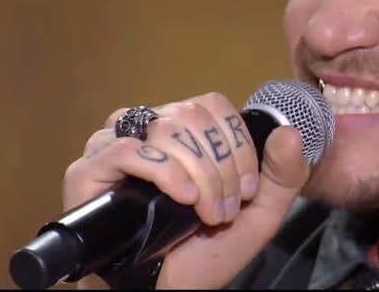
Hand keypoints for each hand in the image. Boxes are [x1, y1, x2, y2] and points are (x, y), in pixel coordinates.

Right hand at [62, 92, 310, 288]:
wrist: (161, 291)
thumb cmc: (201, 255)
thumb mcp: (257, 216)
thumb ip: (283, 176)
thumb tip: (290, 133)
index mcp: (182, 132)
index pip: (212, 106)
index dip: (236, 144)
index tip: (245, 191)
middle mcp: (147, 130)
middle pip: (192, 115)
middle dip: (220, 166)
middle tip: (223, 210)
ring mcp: (115, 146)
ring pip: (166, 127)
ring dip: (198, 173)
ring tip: (203, 213)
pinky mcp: (89, 169)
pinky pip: (129, 148)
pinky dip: (164, 171)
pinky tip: (180, 197)